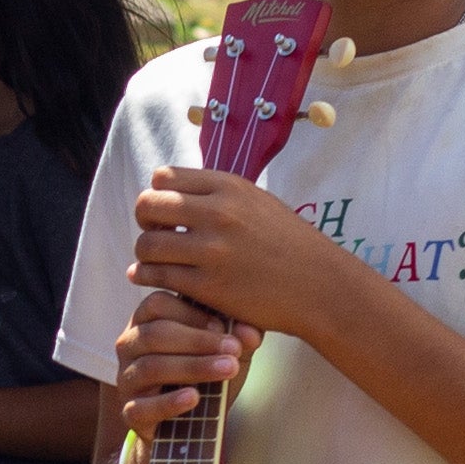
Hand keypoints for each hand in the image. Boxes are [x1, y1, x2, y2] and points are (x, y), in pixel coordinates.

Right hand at [109, 288, 255, 432]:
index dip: (190, 312)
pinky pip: (142, 407)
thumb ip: (238, 338)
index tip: (223, 326)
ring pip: (150, 367)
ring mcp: (126, 380)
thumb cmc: (205, 376)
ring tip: (227, 369)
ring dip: (192, 367)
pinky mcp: (130, 413)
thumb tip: (252, 333)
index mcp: (147, 322)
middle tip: (234, 348)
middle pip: (154, 334)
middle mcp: (130, 347)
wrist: (191, 425)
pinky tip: (194, 398)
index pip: (157, 304)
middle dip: (197, 340)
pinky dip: (169, 402)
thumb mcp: (224, 352)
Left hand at [127, 167, 340, 348]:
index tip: (166, 211)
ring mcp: (211, 251)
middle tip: (156, 234)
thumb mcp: (258, 203)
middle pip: (148, 205)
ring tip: (157, 260)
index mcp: (229, 187)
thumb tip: (173, 191)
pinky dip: (147, 277)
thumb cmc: (290, 245)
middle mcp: (217, 213)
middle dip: (145, 220)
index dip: (158, 194)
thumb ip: (217, 195)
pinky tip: (154, 278)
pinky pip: (157, 276)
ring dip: (145, 253)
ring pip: (147, 244)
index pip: (164, 177)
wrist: (320, 286)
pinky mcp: (208, 286)